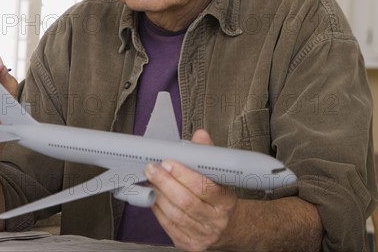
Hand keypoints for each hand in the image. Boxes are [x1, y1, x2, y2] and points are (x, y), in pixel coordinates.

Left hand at [144, 130, 237, 250]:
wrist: (226, 226)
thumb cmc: (218, 197)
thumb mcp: (218, 175)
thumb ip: (207, 154)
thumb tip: (200, 135)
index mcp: (226, 201)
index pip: (205, 187)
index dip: (183, 174)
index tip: (168, 162)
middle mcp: (216, 221)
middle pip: (186, 202)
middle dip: (165, 183)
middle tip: (152, 169)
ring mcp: (202, 235)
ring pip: (175, 214)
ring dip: (159, 195)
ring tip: (151, 181)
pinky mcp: (188, 243)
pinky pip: (168, 225)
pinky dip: (158, 209)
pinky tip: (154, 196)